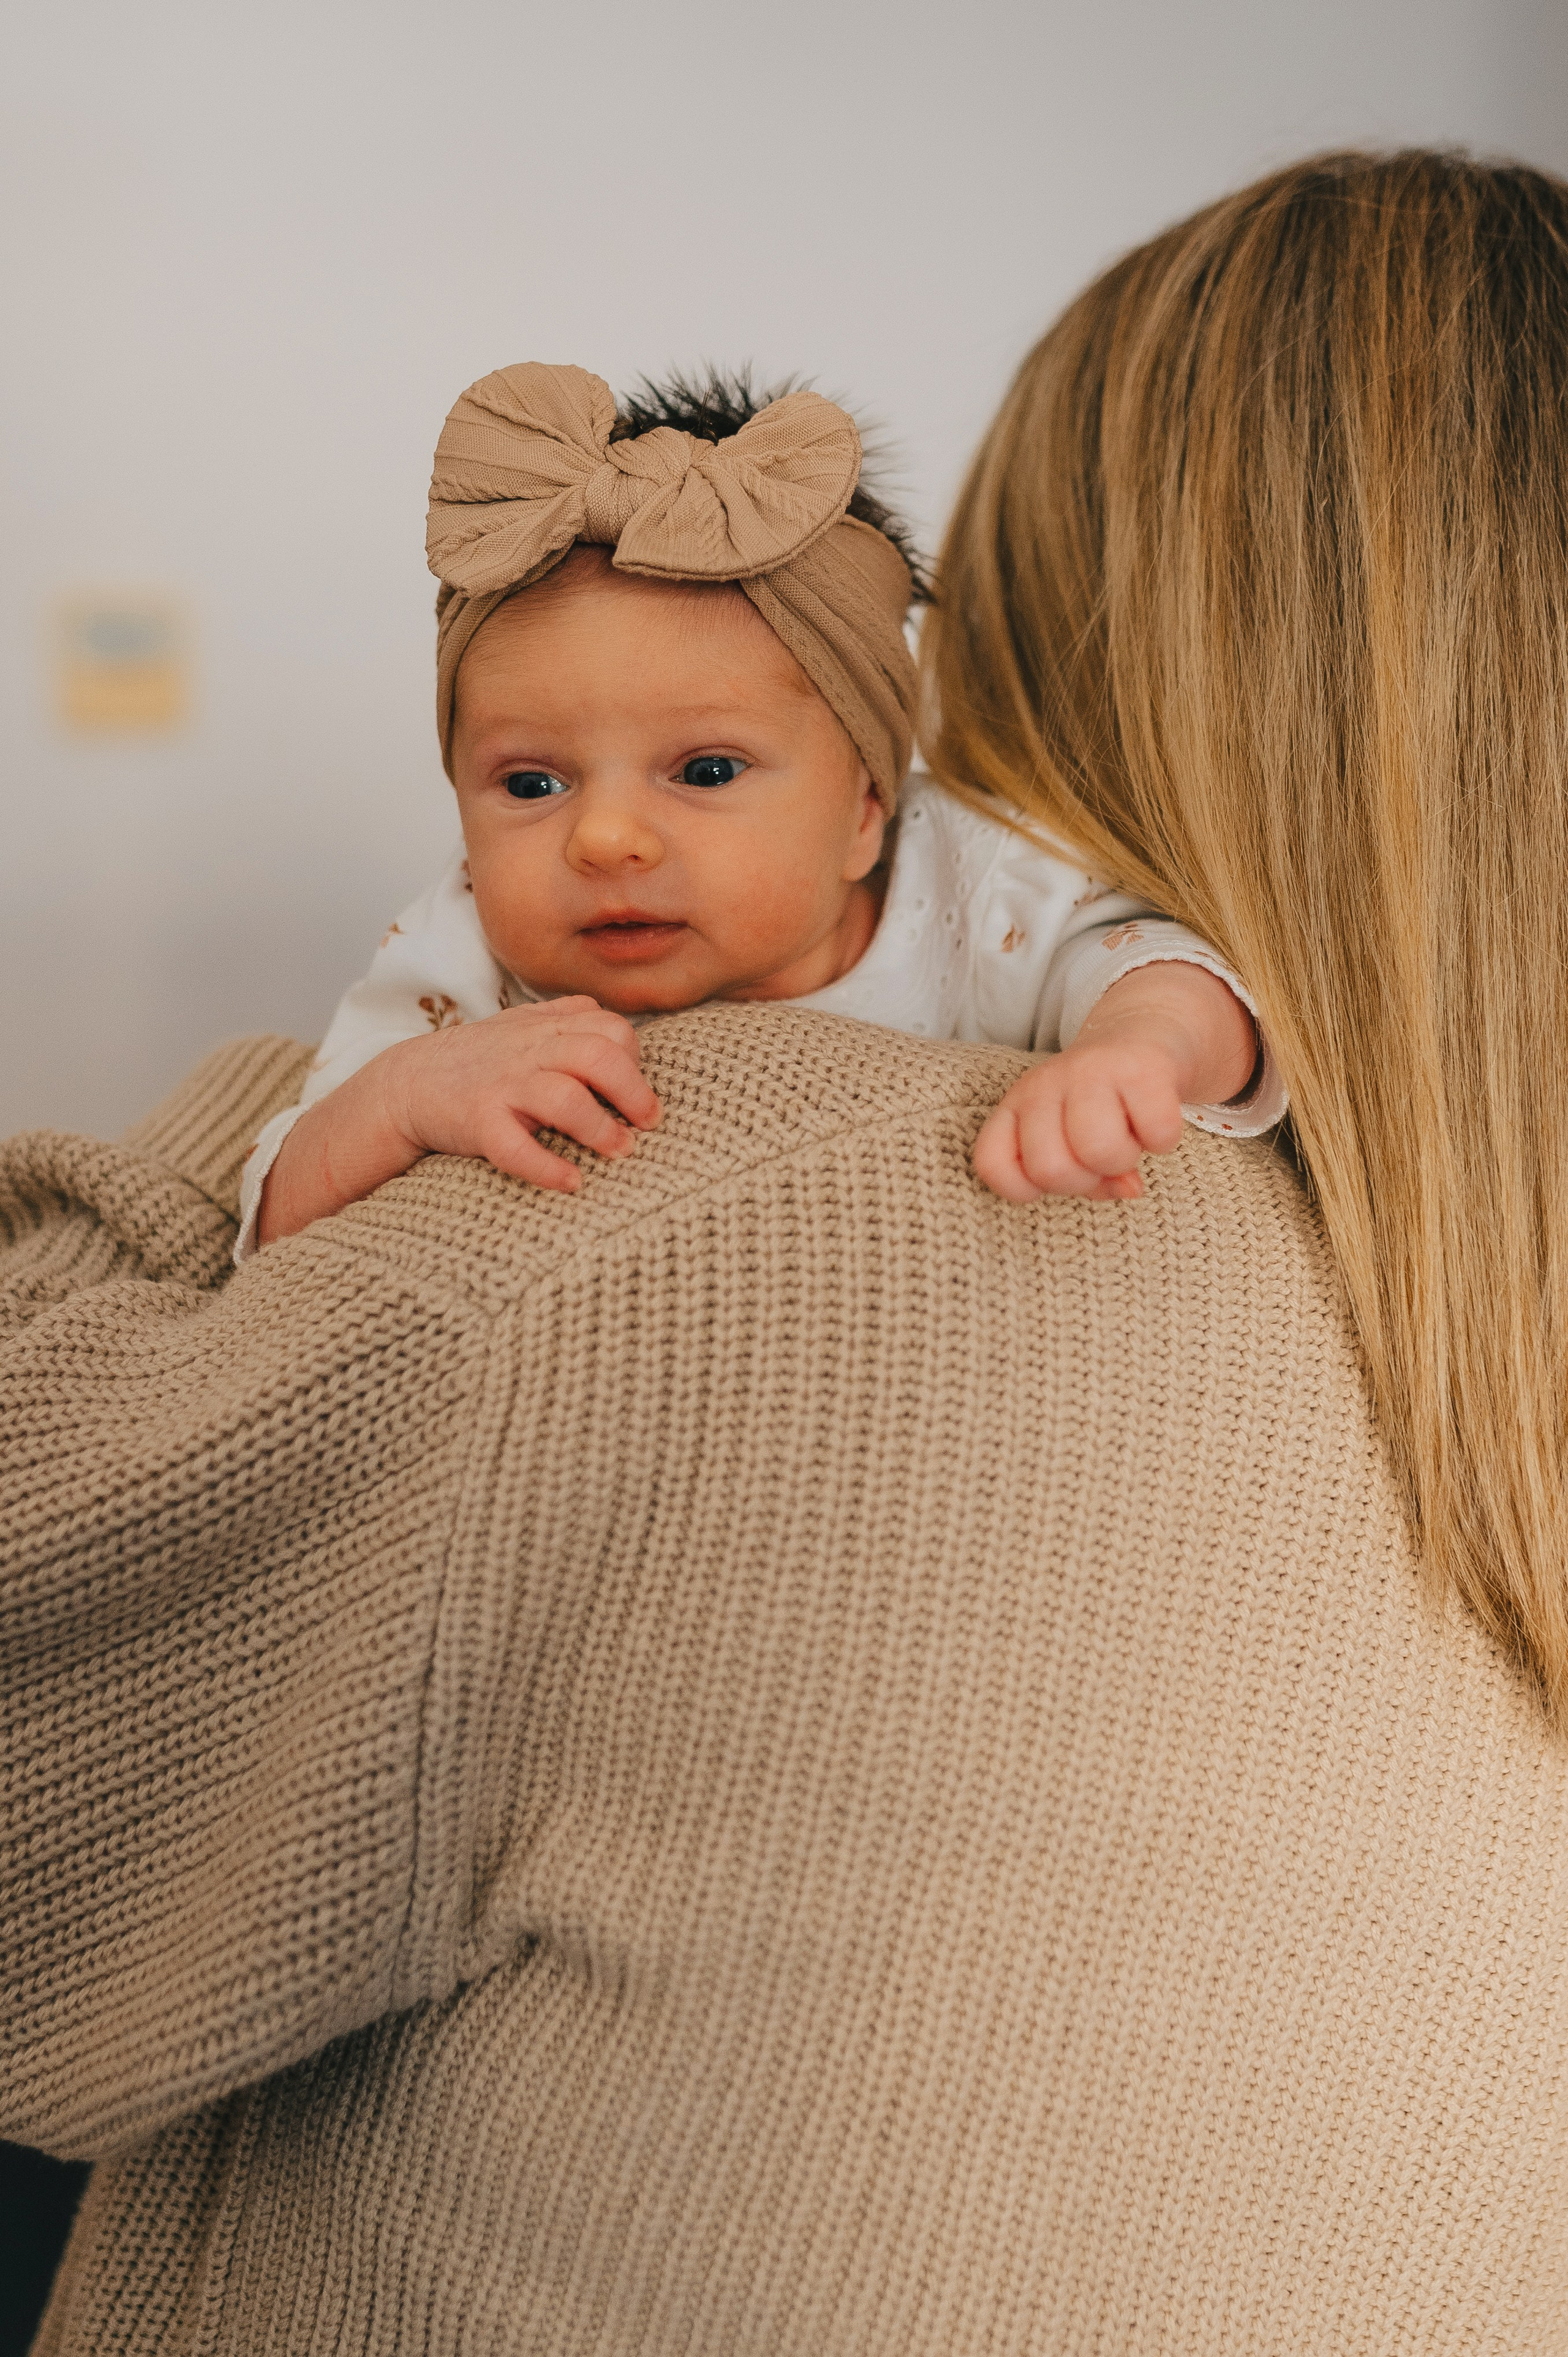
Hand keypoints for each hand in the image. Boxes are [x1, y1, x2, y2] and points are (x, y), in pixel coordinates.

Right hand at [258, 999, 659, 1244]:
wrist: (404, 1084)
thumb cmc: (479, 1060)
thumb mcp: (522, 1026)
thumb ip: (568, 1019)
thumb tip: (616, 1024)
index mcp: (545, 1027)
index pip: (612, 1029)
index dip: (634, 1060)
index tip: (636, 1093)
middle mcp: (528, 1051)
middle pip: (599, 1057)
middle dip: (634, 1093)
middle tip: (646, 1124)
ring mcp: (501, 1086)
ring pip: (566, 1099)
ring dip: (601, 1129)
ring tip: (617, 1151)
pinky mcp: (476, 1122)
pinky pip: (516, 1147)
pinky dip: (548, 1168)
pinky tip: (570, 1182)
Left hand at [973, 962, 1256, 1203]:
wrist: (1141, 1033)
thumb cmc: (1101, 1104)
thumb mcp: (1073, 1140)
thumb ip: (1087, 1178)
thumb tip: (1129, 1188)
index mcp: (1016, 1105)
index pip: (992, 1163)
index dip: (1025, 1188)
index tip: (1057, 1171)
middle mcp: (1044, 1084)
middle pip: (1050, 1169)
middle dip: (1084, 1180)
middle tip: (1099, 1158)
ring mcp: (1091, 1071)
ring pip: (1099, 1151)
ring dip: (1122, 1160)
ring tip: (1128, 1139)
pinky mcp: (1142, 1068)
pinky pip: (1155, 1133)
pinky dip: (1162, 1140)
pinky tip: (1154, 1122)